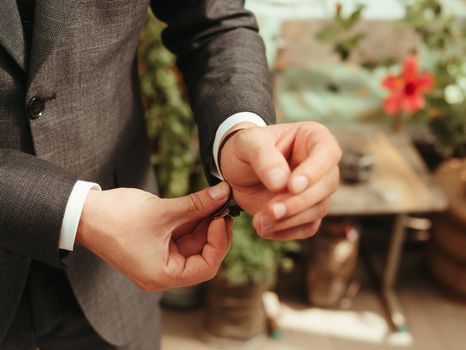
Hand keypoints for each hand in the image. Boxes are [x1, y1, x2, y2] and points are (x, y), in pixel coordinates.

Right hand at [76, 182, 232, 290]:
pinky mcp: (155, 247)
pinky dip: (190, 222)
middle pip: (201, 256)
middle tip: (222, 206)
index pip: (206, 268)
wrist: (84, 213)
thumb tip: (224, 193)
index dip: (219, 243)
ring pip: (192, 245)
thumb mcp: (163, 211)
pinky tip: (198, 205)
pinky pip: (180, 238)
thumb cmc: (117, 217)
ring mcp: (158, 261)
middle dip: (213, 231)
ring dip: (203, 224)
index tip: (222, 218)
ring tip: (211, 202)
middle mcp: (161, 274)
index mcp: (161, 276)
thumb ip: (197, 204)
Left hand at [220, 121, 340, 239]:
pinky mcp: (307, 212)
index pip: (327, 153)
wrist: (237, 169)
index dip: (313, 171)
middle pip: (327, 186)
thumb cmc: (245, 148)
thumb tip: (281, 182)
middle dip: (299, 202)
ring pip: (318, 209)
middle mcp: (321, 164)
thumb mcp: (246, 143)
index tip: (291, 186)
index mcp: (313, 138)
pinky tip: (264, 229)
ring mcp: (317, 190)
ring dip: (290, 220)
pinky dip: (286, 232)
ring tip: (259, 222)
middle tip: (271, 210)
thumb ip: (263, 157)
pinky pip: (307, 227)